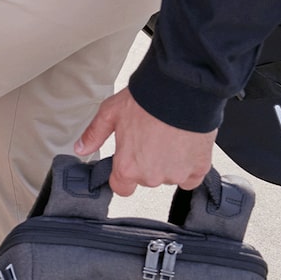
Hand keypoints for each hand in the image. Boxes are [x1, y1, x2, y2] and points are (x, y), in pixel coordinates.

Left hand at [74, 88, 215, 195]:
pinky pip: (191, 177)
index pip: (121, 188)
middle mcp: (152, 176)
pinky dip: (188, 166)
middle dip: (146, 164)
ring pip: (168, 176)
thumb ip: (94, 134)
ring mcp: (177, 174)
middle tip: (148, 140)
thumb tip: (81, 148)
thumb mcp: (110, 113)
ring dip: (167, 164)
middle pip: (146, 179)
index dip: (122, 175)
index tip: (126, 162)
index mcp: (128, 167)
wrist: (182, 91)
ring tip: (167, 138)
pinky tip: (183, 147)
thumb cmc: (145, 101)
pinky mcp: (199, 169)